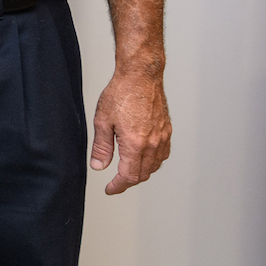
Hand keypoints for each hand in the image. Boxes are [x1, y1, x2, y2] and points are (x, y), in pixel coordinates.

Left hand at [90, 67, 171, 193]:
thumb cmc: (121, 93)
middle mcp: (152, 143)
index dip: (118, 186)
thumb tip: (99, 166)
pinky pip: (163, 154)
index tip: (110, 189)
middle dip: (128, 181)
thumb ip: (102, 147)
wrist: (141, 76)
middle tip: (115, 182)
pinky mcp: (167, 130)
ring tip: (127, 171)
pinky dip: (153, 161)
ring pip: (154, 166)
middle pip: (143, 174)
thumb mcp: (102, 120)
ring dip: (141, 172)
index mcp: (135, 143)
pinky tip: (143, 157)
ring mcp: (162, 137)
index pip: (129, 176)